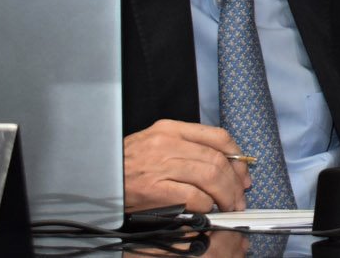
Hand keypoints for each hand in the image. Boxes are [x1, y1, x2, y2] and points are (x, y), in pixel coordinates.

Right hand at [122, 120, 249, 213]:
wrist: (96, 177)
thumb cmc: (126, 164)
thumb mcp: (156, 144)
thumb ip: (186, 147)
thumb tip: (222, 164)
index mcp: (170, 129)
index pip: (217, 136)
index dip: (237, 156)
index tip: (243, 172)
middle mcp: (167, 143)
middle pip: (217, 159)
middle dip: (235, 181)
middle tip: (240, 196)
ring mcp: (160, 165)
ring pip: (210, 176)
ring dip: (225, 194)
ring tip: (229, 206)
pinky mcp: (154, 189)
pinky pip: (192, 196)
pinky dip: (205, 205)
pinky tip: (207, 210)